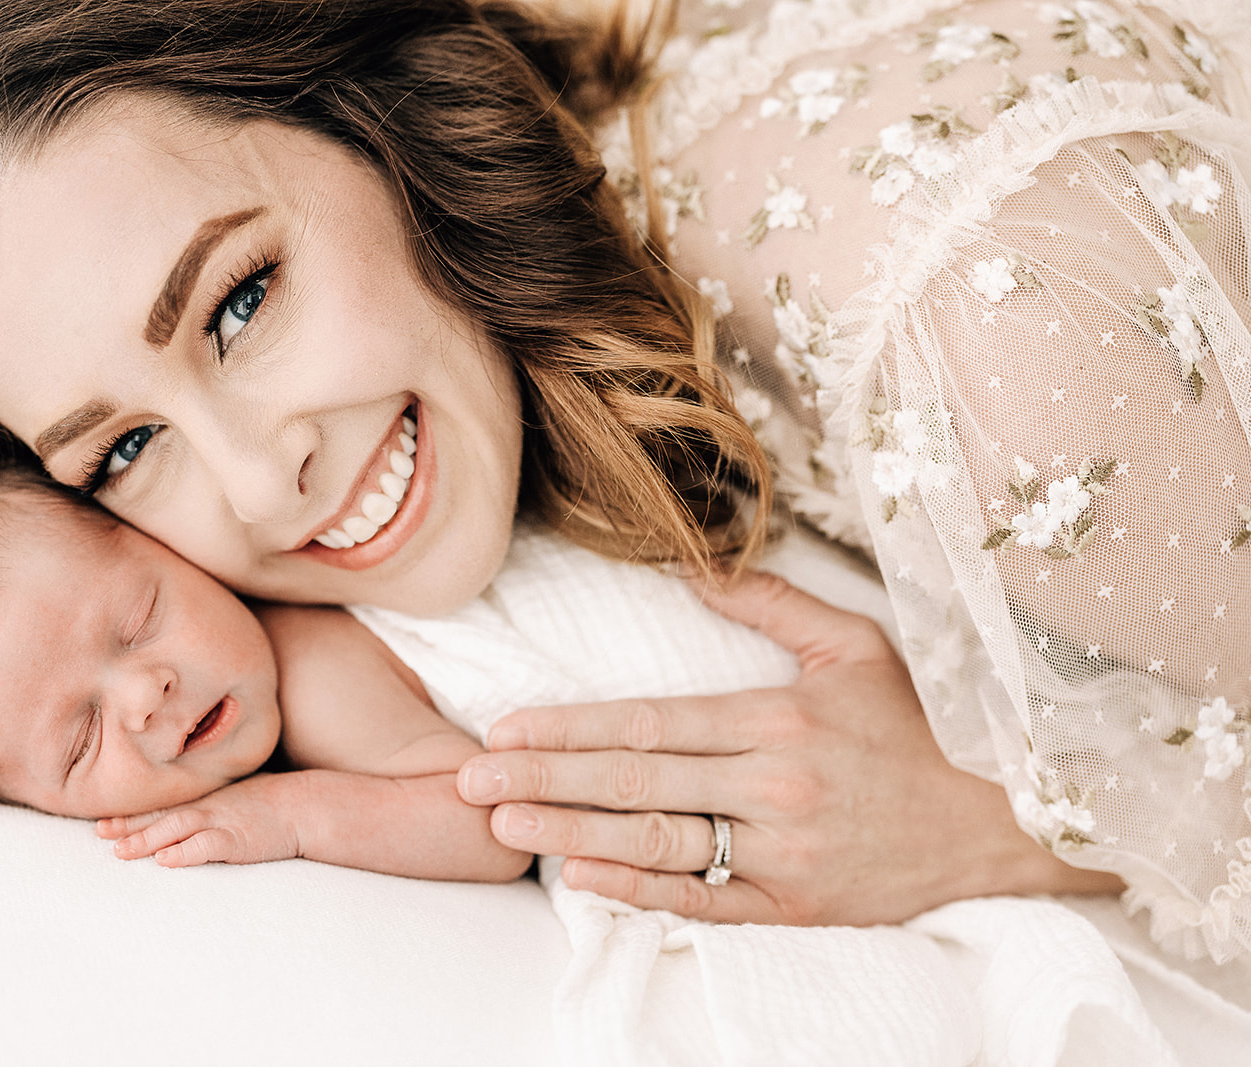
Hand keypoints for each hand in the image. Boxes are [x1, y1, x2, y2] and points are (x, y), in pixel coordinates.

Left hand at [95, 773, 301, 867]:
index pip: (161, 808)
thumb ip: (212, 807)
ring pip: (176, 829)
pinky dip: (186, 852)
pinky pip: (208, 845)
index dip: (131, 816)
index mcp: (206, 801)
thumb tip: (189, 824)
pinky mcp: (238, 840)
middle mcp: (208, 808)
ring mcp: (222, 822)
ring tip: (121, 852)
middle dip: (129, 827)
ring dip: (147, 840)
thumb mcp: (237, 799)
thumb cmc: (274, 803)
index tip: (102, 825)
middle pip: (161, 817)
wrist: (306, 805)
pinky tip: (167, 860)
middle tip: (99, 834)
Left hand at [457, 570, 1120, 925]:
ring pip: (658, 843)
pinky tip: (580, 876)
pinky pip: (705, 903)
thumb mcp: (854, 645)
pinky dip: (639, 893)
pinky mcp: (797, 907)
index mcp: (778, 719)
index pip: (649, 723)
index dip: (569, 727)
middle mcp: (774, 788)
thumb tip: (690, 566)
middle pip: (636, 781)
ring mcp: (784, 856)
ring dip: (572, 832)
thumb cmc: (924, 724)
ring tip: (504, 825)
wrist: (1008, 818)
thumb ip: (768, 604)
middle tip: (468, 783)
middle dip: (543, 778)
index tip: (504, 730)